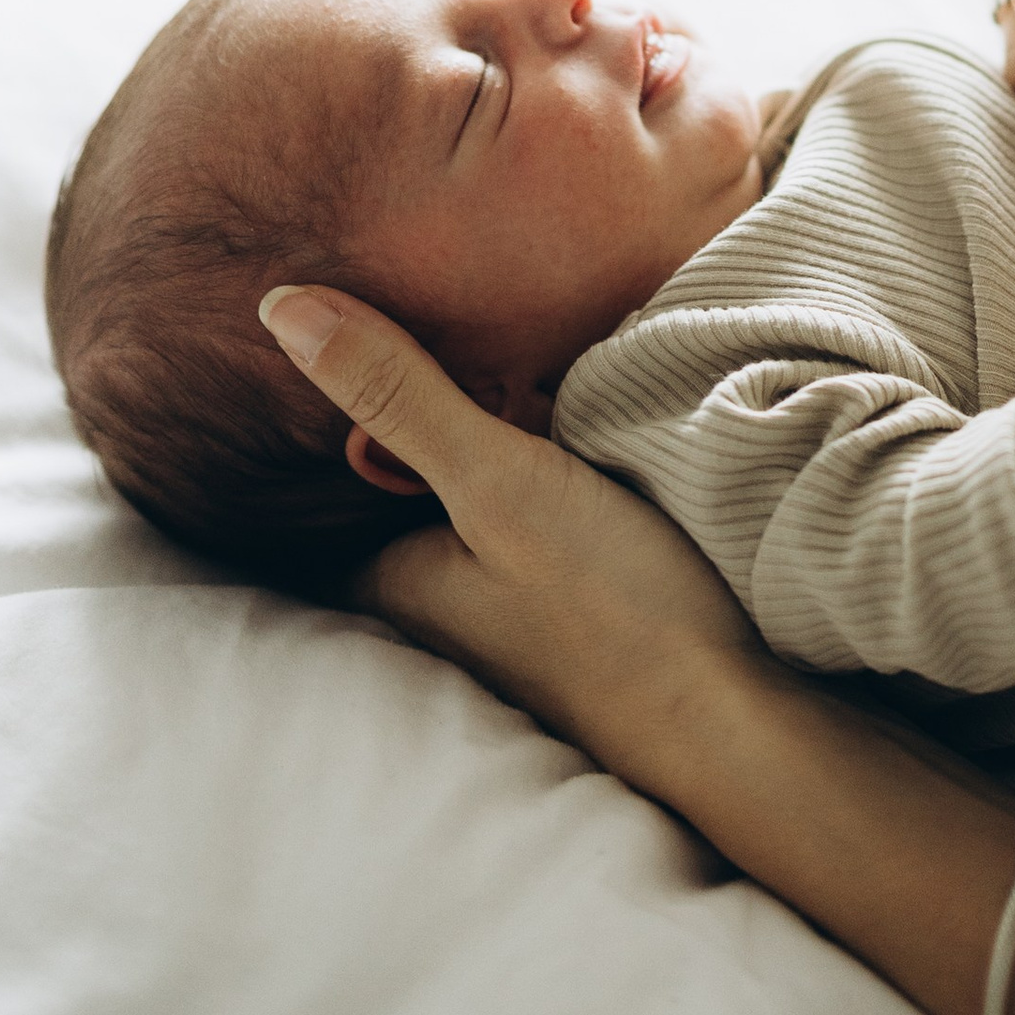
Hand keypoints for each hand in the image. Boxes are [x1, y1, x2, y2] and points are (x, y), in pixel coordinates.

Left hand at [259, 285, 760, 780]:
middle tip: (444, 301)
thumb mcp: (496, 481)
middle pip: (403, 464)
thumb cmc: (609, 606)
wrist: (734, 712)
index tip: (353, 302)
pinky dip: (537, 449)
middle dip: (421, 397)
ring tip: (513, 339)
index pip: (329, 458)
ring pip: (467, 477)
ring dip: (491, 419)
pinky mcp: (560, 588)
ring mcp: (495, 594)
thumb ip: (398, 395)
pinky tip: (568, 405)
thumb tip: (280, 307)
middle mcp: (426, 590)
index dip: (342, 384)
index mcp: (383, 574)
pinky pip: (522, 498)